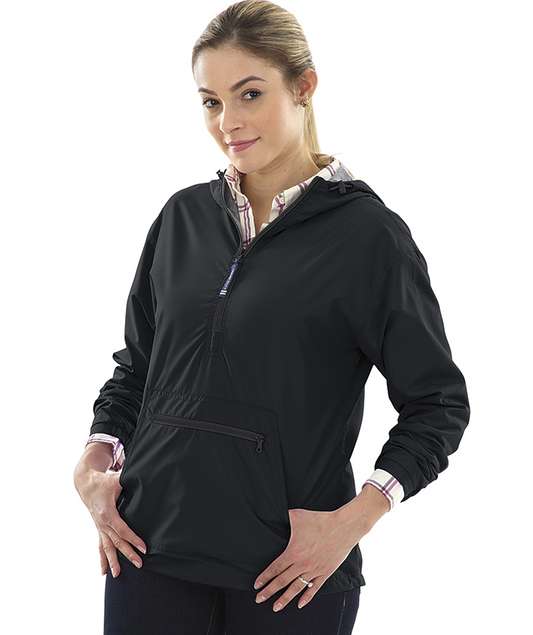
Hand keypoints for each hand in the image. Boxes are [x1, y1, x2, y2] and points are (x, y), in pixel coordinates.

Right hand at [74, 443, 146, 577]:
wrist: (86, 484)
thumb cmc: (104, 482)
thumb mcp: (117, 480)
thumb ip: (130, 481)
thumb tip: (146, 478)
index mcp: (107, 512)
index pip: (122, 529)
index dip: (133, 539)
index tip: (144, 548)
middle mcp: (102, 523)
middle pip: (116, 542)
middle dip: (128, 554)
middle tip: (140, 564)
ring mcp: (99, 527)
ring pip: (107, 547)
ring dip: (112, 561)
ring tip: (117, 575)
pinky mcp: (99, 529)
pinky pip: (100, 546)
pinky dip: (102, 559)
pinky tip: (104, 572)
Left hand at [254, 485, 388, 610]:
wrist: (343, 527)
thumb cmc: (320, 520)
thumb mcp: (297, 516)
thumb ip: (284, 517)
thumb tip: (273, 513)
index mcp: (293, 552)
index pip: (274, 569)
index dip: (264, 578)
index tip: (256, 585)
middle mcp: (302, 564)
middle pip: (281, 581)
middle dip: (269, 591)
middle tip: (259, 599)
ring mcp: (314, 570)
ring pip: (296, 588)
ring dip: (285, 599)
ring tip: (276, 607)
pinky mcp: (325, 572)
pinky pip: (314, 588)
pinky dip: (306, 597)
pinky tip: (300, 605)